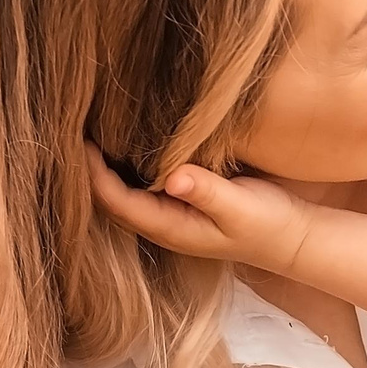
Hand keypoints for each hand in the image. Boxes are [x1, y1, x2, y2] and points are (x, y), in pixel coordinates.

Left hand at [86, 143, 321, 269]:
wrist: (292, 239)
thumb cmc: (268, 224)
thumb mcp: (241, 207)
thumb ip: (206, 191)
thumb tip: (173, 176)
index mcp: (169, 227)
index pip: (115, 201)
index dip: (92, 173)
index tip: (80, 140)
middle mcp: (162, 224)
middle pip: (109, 199)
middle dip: (89, 169)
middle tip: (74, 129)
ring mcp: (170, 215)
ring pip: (123, 192)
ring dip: (105, 167)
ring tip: (92, 130)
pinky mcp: (181, 203)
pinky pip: (142, 185)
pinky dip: (127, 165)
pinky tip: (126, 141)